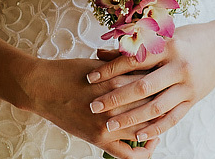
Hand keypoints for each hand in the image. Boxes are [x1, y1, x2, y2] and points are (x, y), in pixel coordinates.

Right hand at [16, 54, 161, 158]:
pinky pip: (128, 154)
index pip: (153, 85)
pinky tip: (147, 144)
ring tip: (161, 123)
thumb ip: (124, 67)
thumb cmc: (70, 71)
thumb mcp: (101, 64)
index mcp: (118, 80)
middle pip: (153, 107)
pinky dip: (143, 151)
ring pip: (145, 130)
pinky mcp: (98, 139)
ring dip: (157, 128)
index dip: (165, 86)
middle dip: (165, 105)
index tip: (171, 85)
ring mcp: (108, 123)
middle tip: (172, 104)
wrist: (42, 88)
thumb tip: (147, 67)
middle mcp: (116, 103)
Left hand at [85, 23, 214, 142]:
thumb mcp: (164, 37)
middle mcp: (179, 67)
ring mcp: (188, 86)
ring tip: (109, 124)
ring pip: (155, 107)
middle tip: (93, 105)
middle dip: (115, 97)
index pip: (134, 60)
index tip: (90, 78)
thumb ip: (134, 48)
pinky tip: (138, 135)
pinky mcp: (194, 100)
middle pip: (142, 86)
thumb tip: (100, 54)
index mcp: (169, 46)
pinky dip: (155, 129)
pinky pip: (173, 118)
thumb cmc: (188, 38)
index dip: (110, 70)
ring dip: (130, 117)